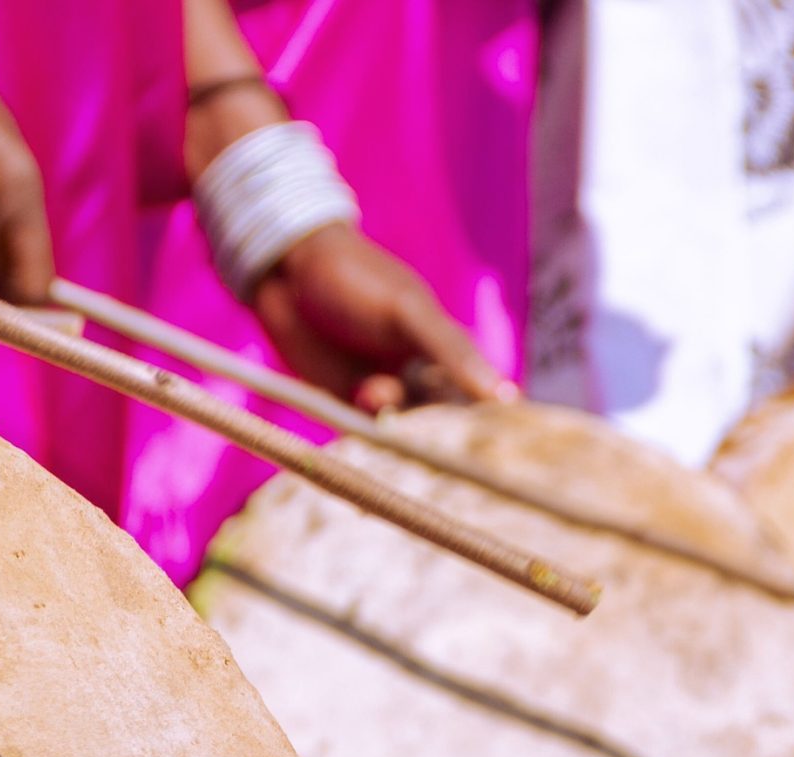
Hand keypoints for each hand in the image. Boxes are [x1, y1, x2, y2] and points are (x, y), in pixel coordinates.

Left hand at [247, 224, 512, 412]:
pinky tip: (356, 398)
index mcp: (452, 353)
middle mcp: (424, 379)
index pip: (486, 399)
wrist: (286, 272)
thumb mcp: (409, 312)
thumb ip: (454, 352)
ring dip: (396, 427)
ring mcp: (388, 394)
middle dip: (440, 436)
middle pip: (447, 427)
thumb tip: (508, 399)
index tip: (497, 446)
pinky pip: (367, 435)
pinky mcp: (349, 407)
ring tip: (370, 388)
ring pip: (406, 435)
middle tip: (421, 423)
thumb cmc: (357, 279)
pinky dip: (365, 432)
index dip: (494, 423)